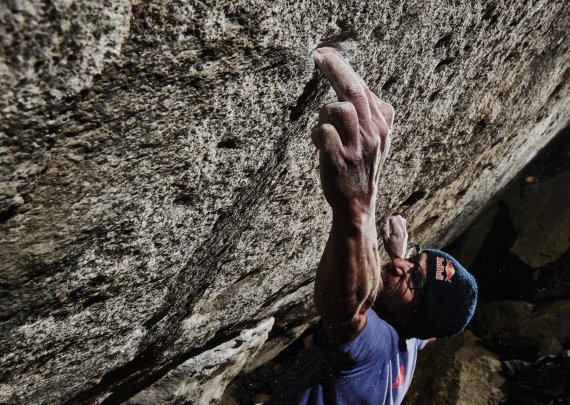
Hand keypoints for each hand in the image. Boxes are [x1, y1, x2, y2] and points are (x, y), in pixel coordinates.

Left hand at [312, 48, 393, 222]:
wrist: (357, 203)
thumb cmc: (362, 167)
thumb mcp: (378, 140)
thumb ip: (373, 113)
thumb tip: (359, 84)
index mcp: (382, 125)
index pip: (363, 88)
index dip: (343, 68)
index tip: (325, 54)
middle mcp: (373, 133)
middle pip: (353, 91)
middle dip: (334, 68)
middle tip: (317, 54)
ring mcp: (356, 147)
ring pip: (337, 110)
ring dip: (324, 114)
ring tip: (325, 130)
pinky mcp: (338, 160)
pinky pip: (323, 132)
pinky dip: (316, 134)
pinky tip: (319, 144)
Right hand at [382, 215, 408, 259]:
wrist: (399, 256)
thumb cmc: (390, 249)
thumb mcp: (385, 240)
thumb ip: (384, 230)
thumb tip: (385, 221)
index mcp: (397, 232)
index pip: (394, 219)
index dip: (388, 219)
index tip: (385, 223)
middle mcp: (403, 231)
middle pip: (399, 217)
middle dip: (392, 218)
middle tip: (388, 223)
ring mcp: (405, 232)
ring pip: (402, 219)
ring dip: (396, 220)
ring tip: (391, 225)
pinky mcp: (406, 233)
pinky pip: (404, 224)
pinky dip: (399, 223)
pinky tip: (395, 228)